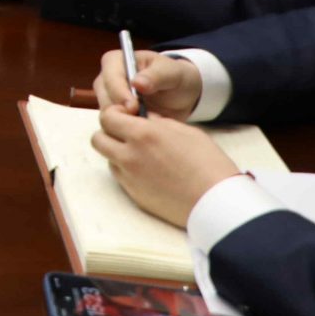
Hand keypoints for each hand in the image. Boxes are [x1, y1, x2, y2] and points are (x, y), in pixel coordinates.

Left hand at [91, 105, 243, 226]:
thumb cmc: (208, 164)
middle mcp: (130, 155)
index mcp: (143, 134)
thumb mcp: (186, 131)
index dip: (115, 113)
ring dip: (117, 151)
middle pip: (98, 138)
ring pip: (107, 158)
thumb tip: (145, 118)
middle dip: (109, 132)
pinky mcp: (134, 195)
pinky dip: (126, 169)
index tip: (128, 115)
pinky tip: (147, 169)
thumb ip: (159, 122)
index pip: (107, 116)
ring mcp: (129, 177)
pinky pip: (119, 176)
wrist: (216, 202)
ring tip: (140, 152)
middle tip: (127, 133)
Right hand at [98, 47, 201, 121]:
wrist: (180, 94)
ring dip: (126, 121)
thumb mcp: (171, 72)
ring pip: (107, 114)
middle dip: (121, 111)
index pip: (109, 78)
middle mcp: (105, 79)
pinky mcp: (112, 115)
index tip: (134, 107)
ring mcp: (107, 98)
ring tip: (149, 122)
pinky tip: (146, 128)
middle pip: (104, 98)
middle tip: (144, 119)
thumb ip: (155, 76)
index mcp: (115, 61)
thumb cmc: (173, 76)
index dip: (119, 93)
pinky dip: (128, 129)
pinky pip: (113, 125)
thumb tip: (137, 83)